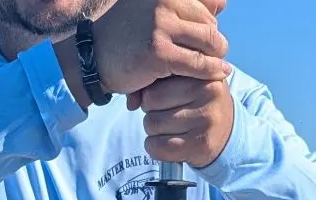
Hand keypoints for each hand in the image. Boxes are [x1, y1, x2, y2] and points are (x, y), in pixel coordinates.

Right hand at [90, 0, 228, 99]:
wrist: (92, 54)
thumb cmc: (125, 35)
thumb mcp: (153, 11)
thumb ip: (183, 8)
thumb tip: (223, 3)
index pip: (208, 8)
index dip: (210, 29)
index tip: (205, 45)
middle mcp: (166, 3)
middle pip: (211, 25)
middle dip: (214, 44)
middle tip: (212, 60)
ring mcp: (162, 26)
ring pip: (209, 43)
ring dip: (215, 58)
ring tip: (215, 69)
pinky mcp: (159, 53)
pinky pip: (197, 63)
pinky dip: (210, 71)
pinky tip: (217, 76)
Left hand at [132, 74, 234, 166]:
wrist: (226, 132)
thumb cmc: (197, 103)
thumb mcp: (186, 81)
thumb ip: (161, 79)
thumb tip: (132, 100)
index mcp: (202, 71)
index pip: (156, 80)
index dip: (149, 93)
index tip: (159, 99)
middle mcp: (208, 91)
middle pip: (151, 101)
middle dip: (149, 111)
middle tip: (162, 115)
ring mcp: (206, 119)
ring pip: (152, 124)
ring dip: (152, 130)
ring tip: (166, 128)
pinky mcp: (201, 144)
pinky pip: (159, 147)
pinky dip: (153, 147)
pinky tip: (162, 144)